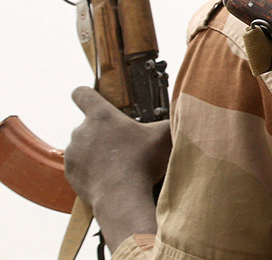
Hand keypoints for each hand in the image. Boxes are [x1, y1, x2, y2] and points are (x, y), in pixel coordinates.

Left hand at [65, 86, 169, 244]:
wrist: (121, 197)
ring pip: (84, 145)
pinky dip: (91, 168)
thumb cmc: (143, 162)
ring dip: (96, 150)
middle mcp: (82, 130)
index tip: (91, 97)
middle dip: (104, 131)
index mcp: (102, 115)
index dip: (85, 93)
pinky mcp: (69, 172)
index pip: (82, 94)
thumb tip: (184, 112)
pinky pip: (80, 165)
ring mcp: (73, 152)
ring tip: (117, 162)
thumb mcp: (164, 135)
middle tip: (124, 143)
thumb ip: (170, 120)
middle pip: (89, 124)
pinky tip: (109, 175)